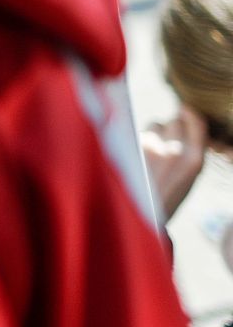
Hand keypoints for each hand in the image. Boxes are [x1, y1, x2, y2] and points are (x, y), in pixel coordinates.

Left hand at [142, 106, 209, 222]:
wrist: (140, 215)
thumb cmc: (166, 195)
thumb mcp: (189, 176)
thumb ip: (188, 148)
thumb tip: (180, 116)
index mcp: (194, 160)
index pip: (196, 121)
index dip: (189, 114)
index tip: (184, 111)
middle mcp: (175, 151)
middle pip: (174, 120)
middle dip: (171, 126)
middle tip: (165, 143)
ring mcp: (151, 148)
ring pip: (155, 124)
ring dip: (154, 132)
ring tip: (150, 153)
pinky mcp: (129, 150)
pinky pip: (138, 134)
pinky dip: (138, 140)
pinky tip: (136, 156)